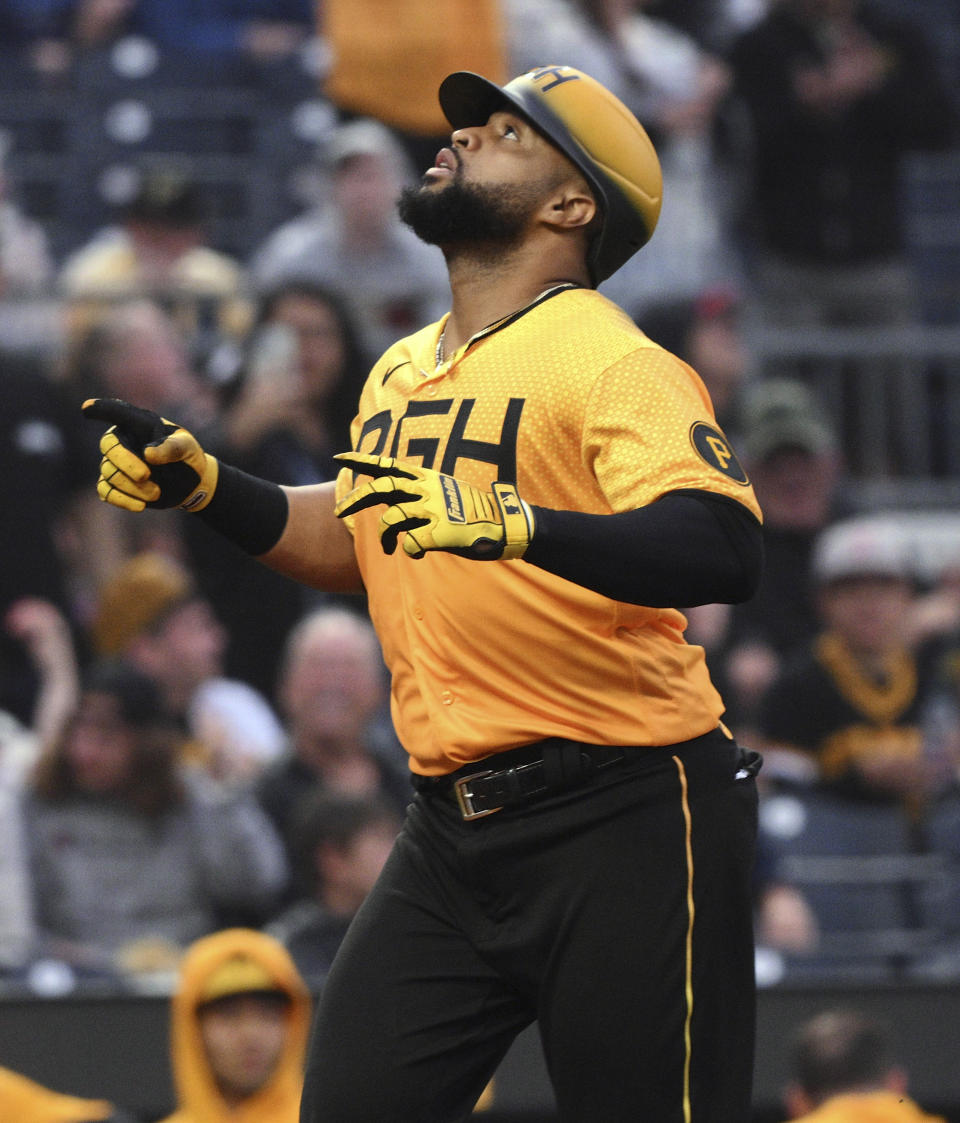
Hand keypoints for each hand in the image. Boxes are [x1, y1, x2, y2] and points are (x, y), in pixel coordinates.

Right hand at [82, 398, 218, 511]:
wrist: (191, 482)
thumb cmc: (187, 456)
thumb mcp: (187, 447)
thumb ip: (171, 447)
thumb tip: (147, 454)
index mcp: (138, 424)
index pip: (117, 412)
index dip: (101, 409)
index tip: (87, 408)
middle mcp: (122, 440)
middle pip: (108, 446)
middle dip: (125, 463)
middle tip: (146, 476)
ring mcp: (116, 463)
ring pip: (110, 473)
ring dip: (133, 486)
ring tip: (156, 492)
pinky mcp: (115, 484)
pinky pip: (106, 491)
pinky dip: (122, 500)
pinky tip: (140, 505)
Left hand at [334, 452, 533, 559]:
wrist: (504, 523)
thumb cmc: (473, 511)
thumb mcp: (444, 491)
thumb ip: (419, 492)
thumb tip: (393, 500)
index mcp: (426, 477)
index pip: (388, 464)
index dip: (361, 460)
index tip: (338, 457)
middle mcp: (426, 490)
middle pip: (381, 488)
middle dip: (355, 500)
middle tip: (339, 512)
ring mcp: (433, 510)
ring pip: (391, 519)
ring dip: (383, 536)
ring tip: (385, 548)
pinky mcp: (440, 532)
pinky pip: (411, 544)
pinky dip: (410, 552)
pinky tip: (418, 554)